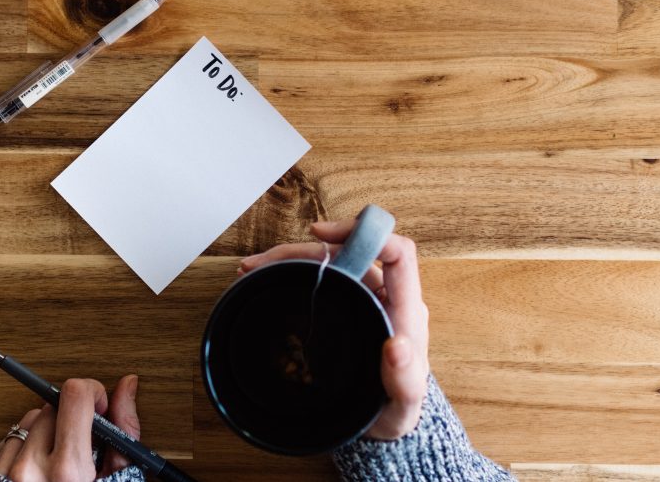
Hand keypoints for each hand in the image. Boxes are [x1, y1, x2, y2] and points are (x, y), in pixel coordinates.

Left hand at [0, 375, 140, 481]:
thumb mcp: (117, 481)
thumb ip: (123, 431)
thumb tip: (126, 387)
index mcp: (68, 471)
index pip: (74, 395)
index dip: (93, 393)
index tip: (99, 407)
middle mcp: (31, 471)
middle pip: (52, 405)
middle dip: (72, 416)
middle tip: (83, 442)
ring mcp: (5, 474)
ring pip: (29, 419)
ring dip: (48, 430)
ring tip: (61, 461)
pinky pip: (9, 439)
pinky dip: (27, 446)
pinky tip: (42, 469)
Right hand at [239, 219, 428, 439]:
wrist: (378, 425)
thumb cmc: (393, 413)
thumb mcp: (401, 408)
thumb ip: (404, 381)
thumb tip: (398, 346)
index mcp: (405, 312)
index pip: (397, 253)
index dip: (365, 233)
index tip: (321, 234)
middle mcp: (385, 298)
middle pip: (350, 251)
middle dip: (304, 249)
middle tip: (263, 262)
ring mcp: (364, 300)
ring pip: (331, 262)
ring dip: (291, 258)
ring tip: (254, 268)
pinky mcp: (345, 307)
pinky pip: (321, 279)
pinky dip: (291, 273)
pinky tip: (267, 278)